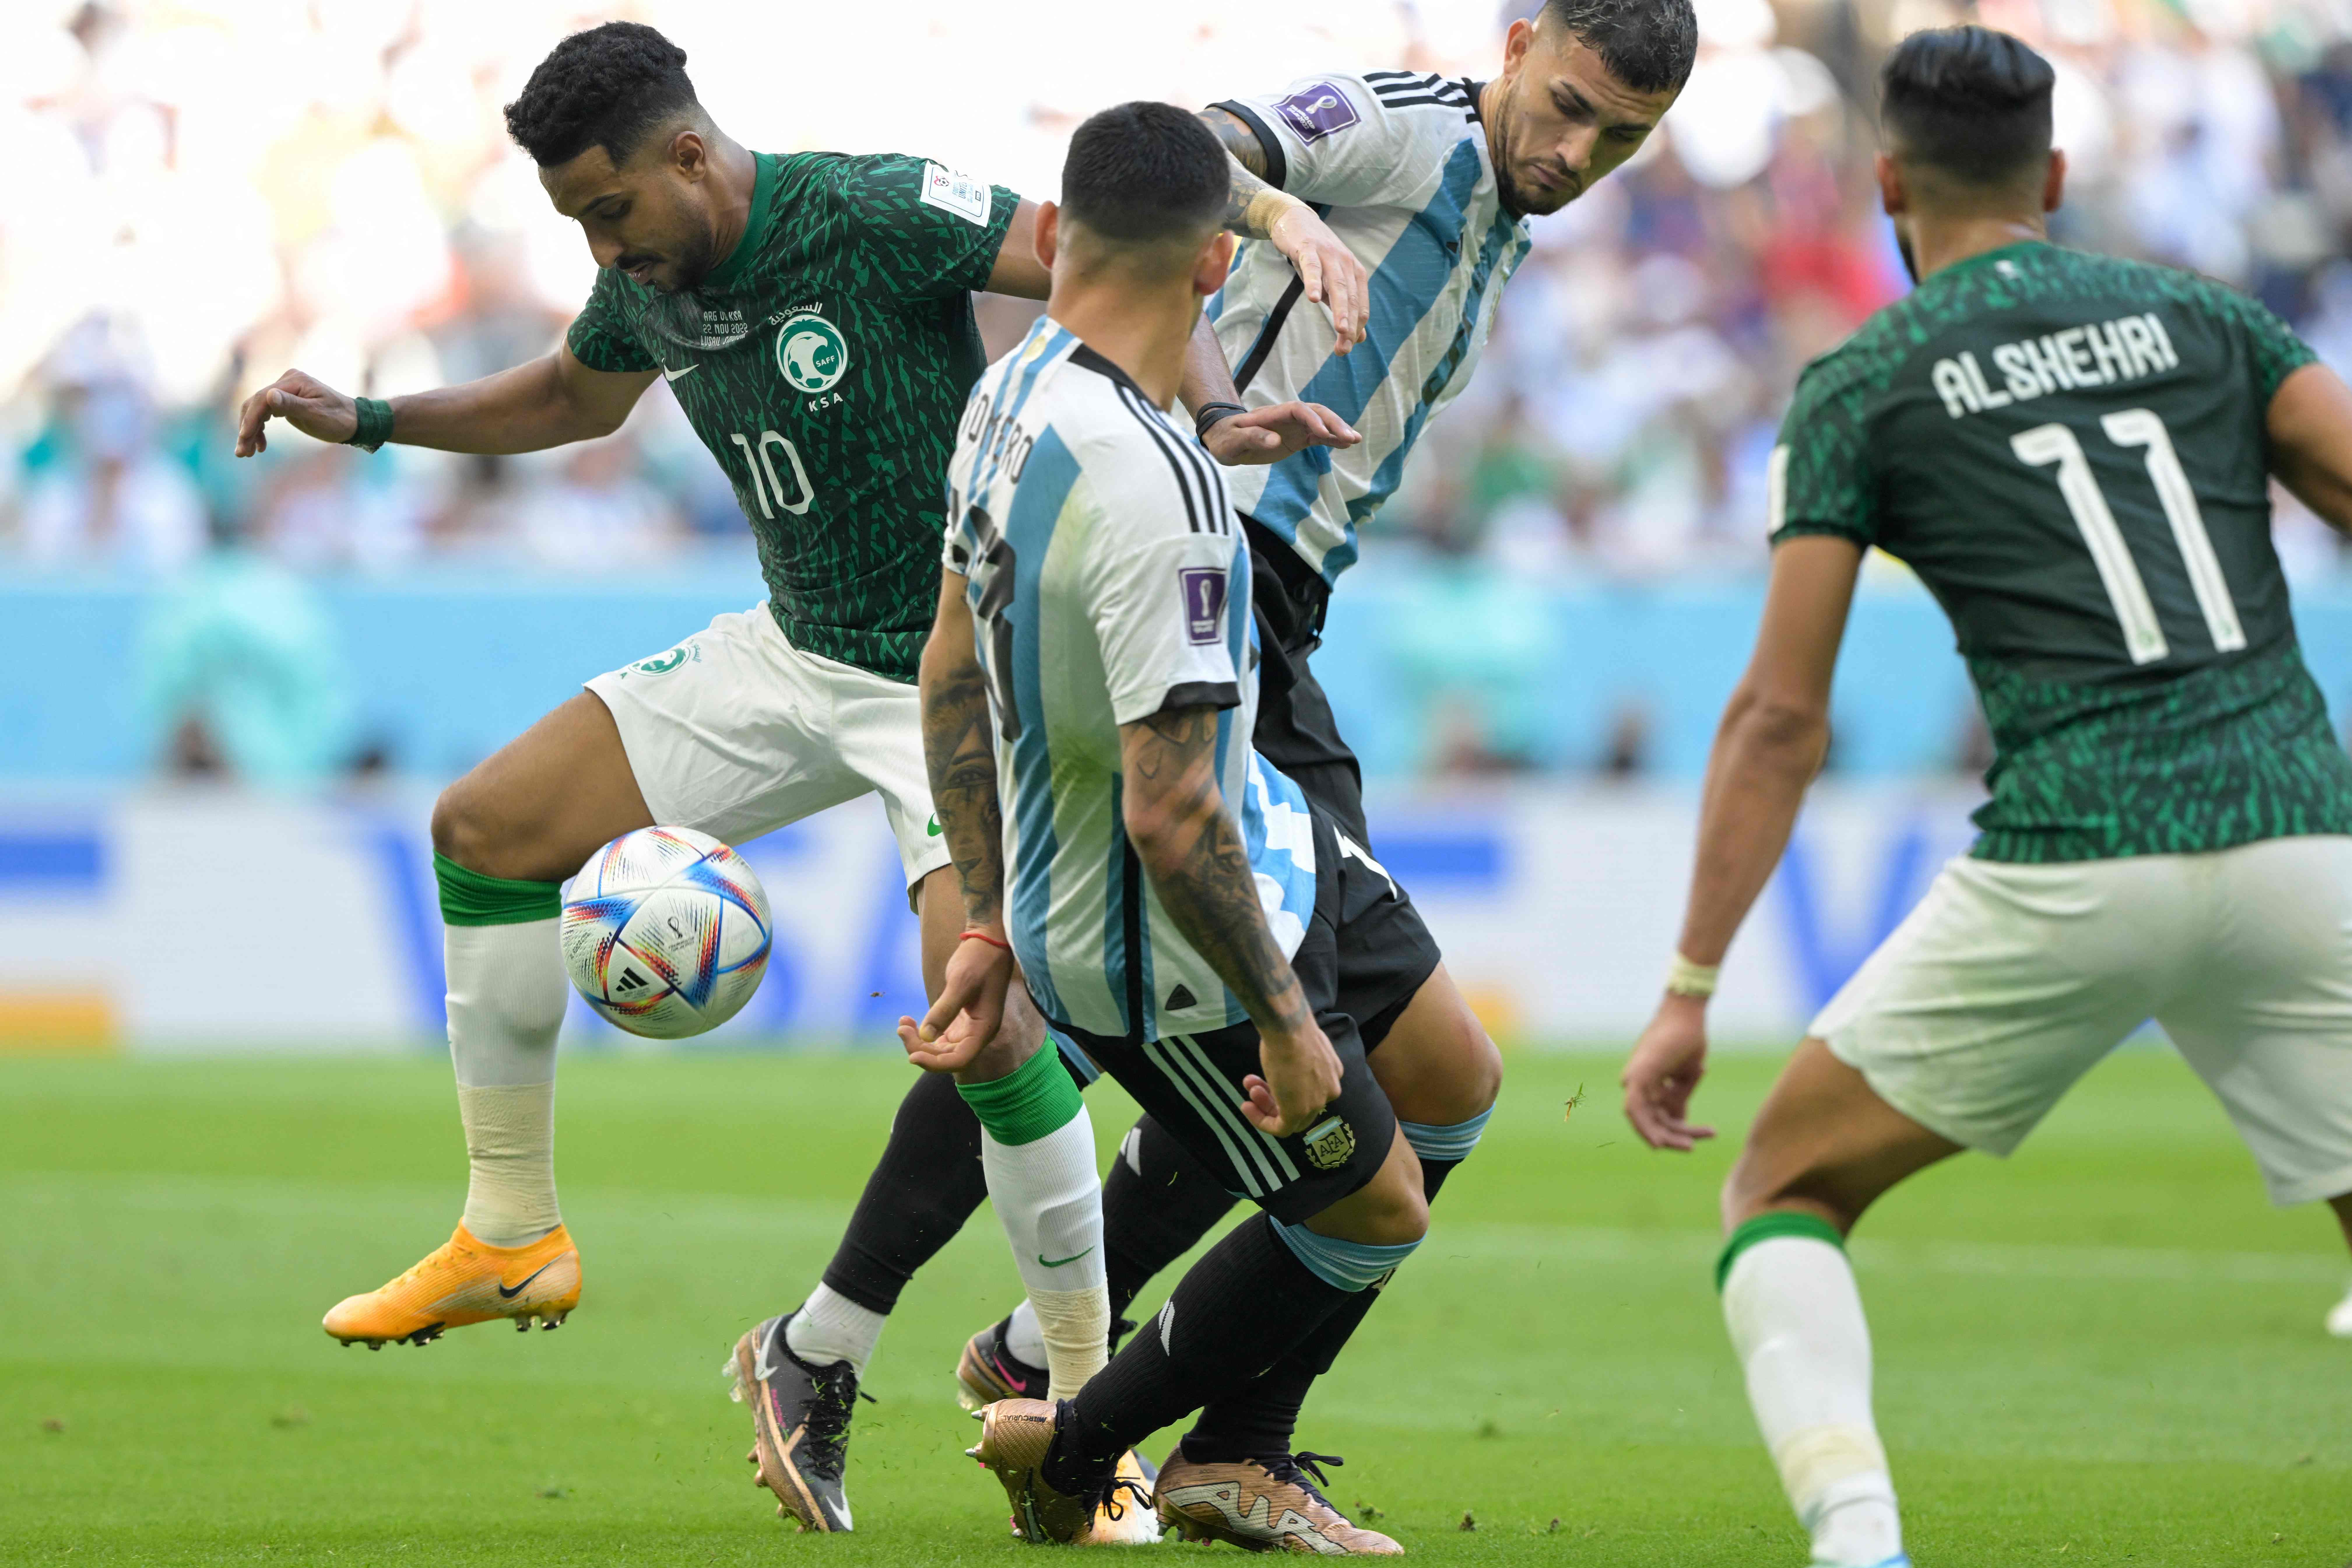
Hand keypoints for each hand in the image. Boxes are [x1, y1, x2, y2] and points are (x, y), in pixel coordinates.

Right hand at [234, 369, 357, 456]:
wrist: (355, 421)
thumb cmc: (338, 418)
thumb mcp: (316, 414)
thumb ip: (292, 405)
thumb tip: (269, 395)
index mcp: (293, 380)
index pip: (262, 399)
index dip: (251, 419)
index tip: (244, 439)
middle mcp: (286, 381)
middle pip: (256, 404)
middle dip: (247, 428)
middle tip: (241, 452)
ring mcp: (285, 390)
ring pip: (258, 410)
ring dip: (250, 431)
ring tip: (247, 453)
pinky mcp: (286, 401)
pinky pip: (266, 413)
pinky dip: (260, 429)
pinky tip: (260, 445)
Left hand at [898, 933, 1015, 1072]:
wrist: (988, 942)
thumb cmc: (979, 959)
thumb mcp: (960, 983)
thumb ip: (944, 1010)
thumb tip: (925, 1036)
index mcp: (984, 1029)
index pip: (959, 1059)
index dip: (935, 1063)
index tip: (912, 1055)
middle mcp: (977, 1033)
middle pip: (947, 1056)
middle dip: (921, 1048)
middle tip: (901, 1030)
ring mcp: (968, 1027)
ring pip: (941, 1047)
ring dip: (919, 1041)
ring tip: (902, 1025)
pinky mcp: (959, 1019)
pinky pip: (939, 1035)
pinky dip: (923, 1032)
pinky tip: (908, 1021)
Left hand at [1200, 401, 1361, 466]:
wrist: (1223, 440)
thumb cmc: (1224, 440)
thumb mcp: (1232, 441)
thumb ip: (1252, 437)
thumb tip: (1275, 440)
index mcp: (1271, 414)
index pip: (1298, 410)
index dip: (1313, 419)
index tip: (1324, 433)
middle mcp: (1286, 418)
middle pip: (1315, 413)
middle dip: (1333, 423)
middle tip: (1350, 437)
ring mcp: (1293, 427)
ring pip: (1321, 423)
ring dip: (1338, 430)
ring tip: (1355, 440)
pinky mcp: (1296, 438)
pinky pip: (1318, 437)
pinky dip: (1332, 440)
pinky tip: (1347, 445)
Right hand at [1243, 1016, 1343, 1136]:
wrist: (1288, 1029)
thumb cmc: (1290, 1030)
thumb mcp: (1299, 1045)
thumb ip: (1298, 1058)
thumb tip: (1287, 1057)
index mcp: (1332, 1072)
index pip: (1310, 1090)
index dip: (1286, 1085)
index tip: (1267, 1077)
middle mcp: (1329, 1090)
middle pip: (1301, 1105)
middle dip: (1273, 1096)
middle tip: (1253, 1084)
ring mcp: (1315, 1103)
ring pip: (1291, 1117)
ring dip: (1264, 1105)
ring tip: (1248, 1087)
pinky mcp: (1298, 1113)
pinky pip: (1281, 1128)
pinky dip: (1262, 1121)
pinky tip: (1246, 1107)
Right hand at [1266, 205, 1366, 354]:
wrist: (1295, 222)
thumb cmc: (1314, 258)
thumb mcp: (1330, 284)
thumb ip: (1343, 308)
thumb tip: (1358, 338)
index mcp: (1355, 274)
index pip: (1360, 306)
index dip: (1354, 328)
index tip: (1345, 348)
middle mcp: (1346, 263)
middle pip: (1352, 298)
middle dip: (1349, 324)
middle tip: (1344, 347)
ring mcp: (1328, 254)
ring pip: (1337, 284)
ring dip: (1340, 307)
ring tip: (1341, 328)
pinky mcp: (1308, 248)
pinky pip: (1312, 267)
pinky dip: (1314, 282)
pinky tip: (1313, 298)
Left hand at [1622, 994, 1718, 1151]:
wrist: (1688, 1017)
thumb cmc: (1688, 1041)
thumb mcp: (1686, 1077)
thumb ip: (1679, 1098)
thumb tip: (1679, 1122)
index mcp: (1649, 1085)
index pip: (1660, 1117)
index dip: (1678, 1131)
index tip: (1700, 1138)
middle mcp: (1638, 1084)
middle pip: (1652, 1121)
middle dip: (1672, 1137)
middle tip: (1692, 1148)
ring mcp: (1635, 1079)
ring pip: (1645, 1119)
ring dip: (1665, 1136)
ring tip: (1688, 1146)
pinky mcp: (1637, 1075)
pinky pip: (1636, 1108)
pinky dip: (1645, 1126)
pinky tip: (1659, 1143)